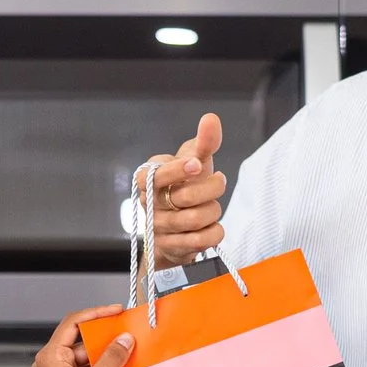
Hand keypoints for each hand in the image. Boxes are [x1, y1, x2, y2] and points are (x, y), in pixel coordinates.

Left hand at [32, 305, 131, 366]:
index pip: (73, 323)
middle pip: (81, 339)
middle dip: (105, 336)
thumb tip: (123, 340)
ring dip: (107, 354)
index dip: (96, 314)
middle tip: (126, 332)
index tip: (115, 311)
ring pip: (87, 355)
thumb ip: (111, 359)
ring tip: (128, 351)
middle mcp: (53, 365)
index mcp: (51, 358)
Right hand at [144, 113, 228, 268]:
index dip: (177, 171)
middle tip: (218, 181)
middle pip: (186, 197)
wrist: (178, 225)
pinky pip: (204, 240)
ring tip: (210, 205)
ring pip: (198, 219)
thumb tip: (211, 118)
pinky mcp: (171, 248)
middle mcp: (148, 203)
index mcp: (148, 178)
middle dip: (212, 188)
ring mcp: (158, 228)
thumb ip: (204, 141)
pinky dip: (215, 231)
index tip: (196, 165)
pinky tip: (211, 225)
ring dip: (214, 210)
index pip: (157, 175)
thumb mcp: (194, 160)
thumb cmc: (185, 185)